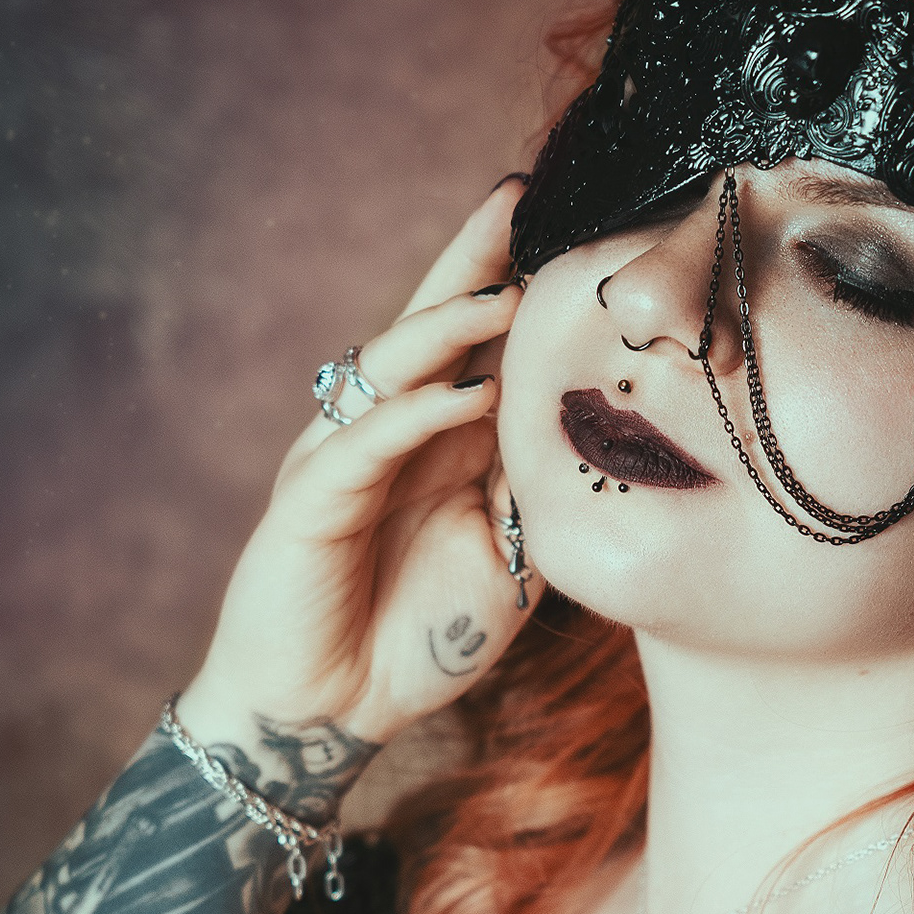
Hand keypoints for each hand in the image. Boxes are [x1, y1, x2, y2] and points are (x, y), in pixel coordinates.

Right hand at [177, 175, 538, 759]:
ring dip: (446, 328)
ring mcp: (342, 460)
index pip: (475, 348)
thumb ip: (539, 506)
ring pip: (391, 371)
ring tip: (503, 292)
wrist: (330, 712)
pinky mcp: (309, 504)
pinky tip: (463, 398)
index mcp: (434, 442)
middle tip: (518, 200)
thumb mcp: (506, 566)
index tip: (572, 237)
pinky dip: (413, 418)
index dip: (510, 290)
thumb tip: (604, 456)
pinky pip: (362, 445)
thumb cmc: (417, 640)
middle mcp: (386, 434)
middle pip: (428, 328)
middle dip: (471, 263)